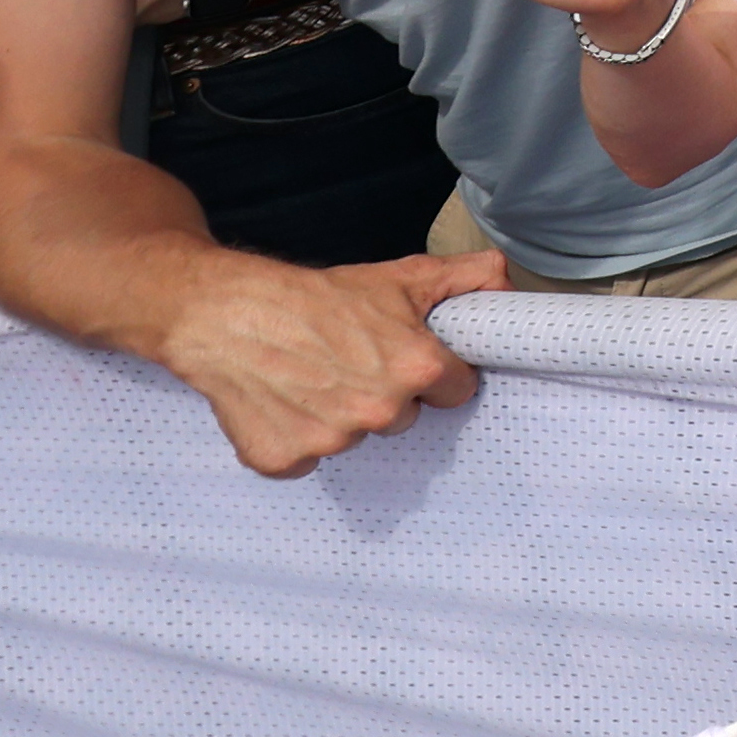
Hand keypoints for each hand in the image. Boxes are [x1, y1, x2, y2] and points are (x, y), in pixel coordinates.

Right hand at [149, 244, 494, 478]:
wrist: (230, 315)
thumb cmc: (318, 297)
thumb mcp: (403, 276)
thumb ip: (470, 277)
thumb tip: (506, 285)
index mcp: (417, 370)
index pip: (457, 389)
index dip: (437, 371)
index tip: (411, 357)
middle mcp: (379, 412)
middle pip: (405, 417)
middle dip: (387, 393)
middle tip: (353, 361)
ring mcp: (331, 441)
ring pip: (355, 436)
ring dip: (340, 415)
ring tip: (314, 376)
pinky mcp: (285, 460)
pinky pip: (307, 458)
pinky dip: (296, 435)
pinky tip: (285, 401)